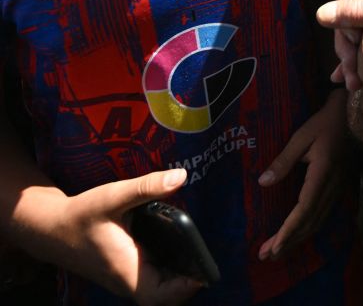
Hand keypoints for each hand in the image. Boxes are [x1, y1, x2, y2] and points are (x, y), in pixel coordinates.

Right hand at [47, 169, 202, 304]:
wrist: (50, 229)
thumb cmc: (80, 215)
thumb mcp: (113, 196)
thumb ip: (147, 187)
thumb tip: (181, 176)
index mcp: (126, 269)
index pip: (159, 296)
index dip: (184, 288)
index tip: (202, 269)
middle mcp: (127, 281)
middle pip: (166, 296)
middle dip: (189, 280)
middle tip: (204, 255)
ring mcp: (126, 281)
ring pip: (160, 290)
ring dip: (180, 276)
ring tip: (196, 252)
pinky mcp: (125, 275)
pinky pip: (152, 281)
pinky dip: (168, 271)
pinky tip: (178, 250)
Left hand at [257, 90, 350, 259]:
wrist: (353, 115)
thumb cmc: (325, 122)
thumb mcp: (302, 136)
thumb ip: (284, 160)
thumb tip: (263, 182)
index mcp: (322, 174)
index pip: (304, 210)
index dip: (289, 230)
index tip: (274, 247)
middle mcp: (331, 187)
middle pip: (310, 222)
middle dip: (288, 241)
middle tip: (266, 256)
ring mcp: (337, 188)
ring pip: (318, 221)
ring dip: (298, 238)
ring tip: (278, 251)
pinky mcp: (337, 187)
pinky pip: (323, 214)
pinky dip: (308, 228)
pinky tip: (298, 234)